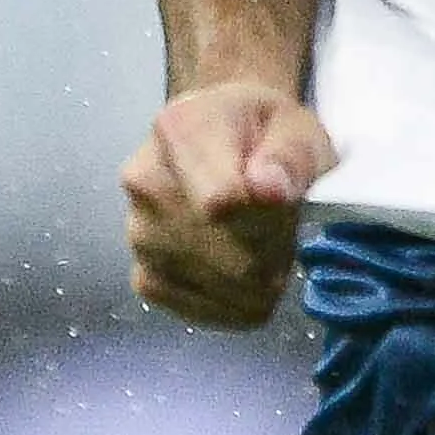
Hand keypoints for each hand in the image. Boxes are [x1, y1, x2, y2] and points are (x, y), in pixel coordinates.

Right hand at [119, 83, 335, 328]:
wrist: (225, 137)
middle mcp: (144, 182)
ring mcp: (139, 234)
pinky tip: (244, 272)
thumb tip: (269, 190)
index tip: (289, 206)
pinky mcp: (144, 275)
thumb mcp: (296, 126)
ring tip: (262, 240)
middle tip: (284, 226)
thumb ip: (292, 155)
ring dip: (257, 279)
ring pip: (218, 286)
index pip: (224, 201)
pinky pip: (201, 308)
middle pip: (225, 253)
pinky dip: (234, 301)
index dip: (270, 218)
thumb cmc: (264, 131)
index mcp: (179, 130)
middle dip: (272, 251)